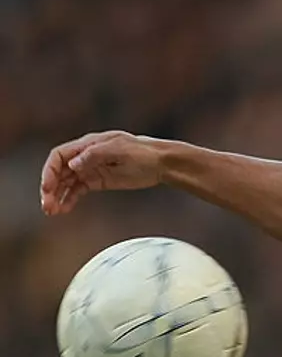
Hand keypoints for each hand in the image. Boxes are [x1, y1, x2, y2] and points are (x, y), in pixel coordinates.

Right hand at [40, 131, 164, 215]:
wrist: (160, 163)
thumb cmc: (142, 153)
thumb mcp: (120, 150)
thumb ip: (95, 155)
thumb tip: (73, 164)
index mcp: (87, 145)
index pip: (59, 156)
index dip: (50, 172)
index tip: (47, 188)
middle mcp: (84, 157)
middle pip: (60, 172)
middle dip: (51, 188)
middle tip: (47, 206)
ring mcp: (90, 169)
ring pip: (67, 183)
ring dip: (57, 196)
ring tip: (52, 211)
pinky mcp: (98, 181)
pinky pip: (78, 190)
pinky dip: (70, 199)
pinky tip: (64, 209)